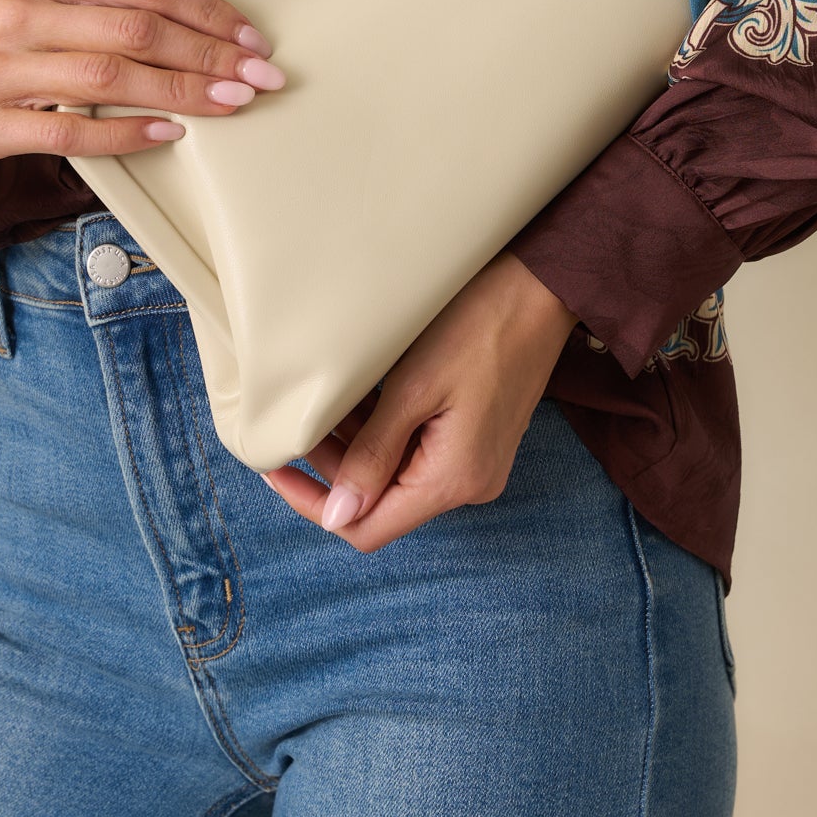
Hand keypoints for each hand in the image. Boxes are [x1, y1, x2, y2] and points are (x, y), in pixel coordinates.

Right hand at [0, 0, 284, 176]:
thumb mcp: (46, 4)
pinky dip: (127, 132)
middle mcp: (21, 13)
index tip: (250, 36)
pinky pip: (71, 128)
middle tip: (257, 75)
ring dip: (181, 91)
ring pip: (109, 76)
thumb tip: (204, 22)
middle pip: (135, 29)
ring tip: (229, 102)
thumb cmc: (1, 46)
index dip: (206, 10)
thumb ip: (110, 5)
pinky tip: (168, 134)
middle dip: (209, 53)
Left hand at [259, 251, 578, 551]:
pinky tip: (365, 399)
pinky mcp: (480, 441)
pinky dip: (388, 435)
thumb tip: (337, 515)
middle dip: (334, 469)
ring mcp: (478, 464)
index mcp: (453, 480)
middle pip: (382, 503)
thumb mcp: (412, 389)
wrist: (540, 289)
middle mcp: (470, 484)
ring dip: (359, 448)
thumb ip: (372, 456)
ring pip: (398, 477)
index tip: (276, 470)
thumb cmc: (477, 327)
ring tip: (328, 405)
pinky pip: (421, 455)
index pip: (368, 527)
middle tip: (300, 423)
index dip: (315, 505)